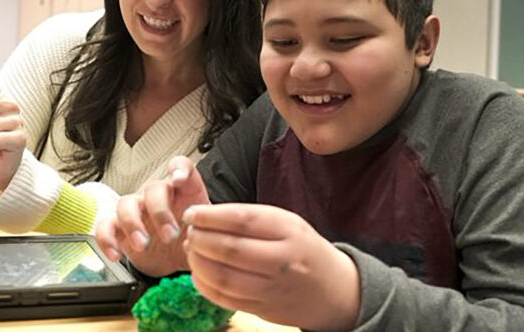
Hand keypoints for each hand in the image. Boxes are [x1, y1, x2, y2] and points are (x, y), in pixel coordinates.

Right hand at [95, 156, 210, 276]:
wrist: (173, 257)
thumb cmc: (189, 236)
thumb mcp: (206, 231)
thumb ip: (207, 228)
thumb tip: (202, 234)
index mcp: (183, 191)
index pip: (181, 166)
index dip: (179, 168)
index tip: (179, 179)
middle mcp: (157, 196)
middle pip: (153, 188)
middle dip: (160, 212)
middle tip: (170, 236)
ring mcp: (136, 210)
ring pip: (125, 203)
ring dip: (132, 224)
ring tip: (143, 246)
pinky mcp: (119, 228)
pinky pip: (105, 226)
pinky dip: (107, 240)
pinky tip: (116, 255)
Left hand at [182, 204, 360, 330]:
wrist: (334, 290)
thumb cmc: (304, 249)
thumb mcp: (289, 223)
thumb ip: (252, 219)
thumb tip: (207, 217)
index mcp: (288, 230)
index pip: (242, 220)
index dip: (210, 216)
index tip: (191, 213)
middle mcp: (282, 259)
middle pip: (230, 248)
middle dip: (200, 238)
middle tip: (188, 231)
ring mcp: (273, 288)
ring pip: (224, 277)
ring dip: (198, 262)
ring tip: (190, 250)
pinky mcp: (264, 310)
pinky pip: (226, 299)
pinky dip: (204, 285)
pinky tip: (197, 273)